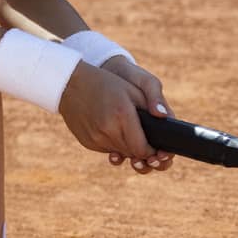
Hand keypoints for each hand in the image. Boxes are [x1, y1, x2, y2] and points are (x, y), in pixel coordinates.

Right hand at [58, 58, 172, 171]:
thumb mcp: (133, 87)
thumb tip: (166, 118)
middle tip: (148, 143)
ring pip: (120, 153)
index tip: (158, 147)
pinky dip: (114, 143)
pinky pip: (107, 149)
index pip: (143, 148)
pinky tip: (114, 130)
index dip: (153, 151)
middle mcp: (107, 130)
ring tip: (129, 132)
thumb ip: (153, 102)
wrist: (70, 84)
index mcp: (122, 115)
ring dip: (128, 147)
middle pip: (133, 153)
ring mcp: (95, 139)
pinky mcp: (88, 143)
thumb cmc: (107, 83)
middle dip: (142, 150)